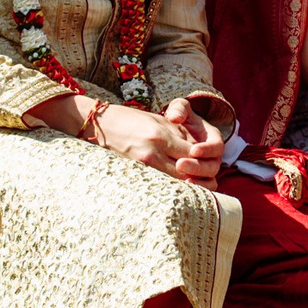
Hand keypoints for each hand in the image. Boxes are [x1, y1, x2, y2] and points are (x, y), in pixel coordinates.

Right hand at [93, 102, 221, 184]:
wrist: (100, 124)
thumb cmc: (131, 119)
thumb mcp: (158, 121)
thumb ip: (180, 135)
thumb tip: (198, 149)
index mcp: (161, 135)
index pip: (192, 154)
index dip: (202, 161)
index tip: (207, 164)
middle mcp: (152, 152)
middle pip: (185, 172)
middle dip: (198, 177)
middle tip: (207, 181)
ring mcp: (141, 165)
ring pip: (173, 182)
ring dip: (185, 185)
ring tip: (195, 186)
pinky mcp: (134, 173)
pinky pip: (158, 183)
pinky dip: (169, 186)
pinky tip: (175, 188)